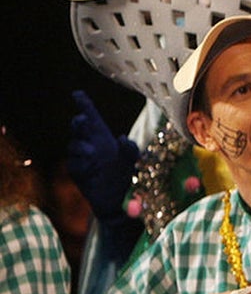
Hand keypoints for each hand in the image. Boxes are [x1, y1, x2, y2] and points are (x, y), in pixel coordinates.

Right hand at [67, 90, 138, 220]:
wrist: (120, 199)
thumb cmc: (126, 174)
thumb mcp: (133, 159)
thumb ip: (131, 148)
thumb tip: (122, 137)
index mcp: (102, 137)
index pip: (92, 117)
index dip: (84, 105)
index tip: (77, 94)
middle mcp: (90, 144)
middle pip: (79, 128)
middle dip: (79, 123)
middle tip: (82, 119)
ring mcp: (82, 158)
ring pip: (74, 145)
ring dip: (82, 146)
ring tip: (93, 152)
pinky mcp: (78, 172)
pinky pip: (75, 164)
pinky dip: (82, 164)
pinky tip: (91, 166)